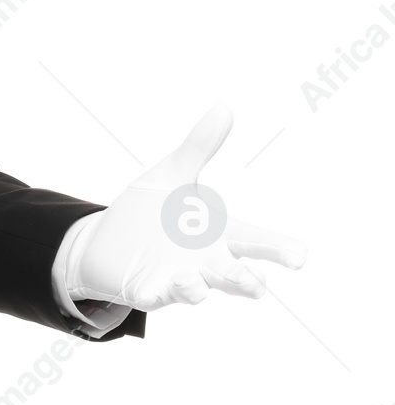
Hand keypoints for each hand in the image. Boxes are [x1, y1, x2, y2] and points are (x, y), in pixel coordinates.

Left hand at [65, 103, 306, 311]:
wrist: (105, 240)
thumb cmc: (149, 210)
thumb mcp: (171, 175)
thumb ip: (198, 147)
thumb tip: (224, 107)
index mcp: (217, 234)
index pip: (256, 241)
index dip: (279, 249)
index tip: (299, 256)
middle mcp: (203, 262)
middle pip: (234, 275)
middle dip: (245, 280)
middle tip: (255, 283)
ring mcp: (176, 279)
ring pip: (196, 290)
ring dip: (196, 288)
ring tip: (191, 278)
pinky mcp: (146, 288)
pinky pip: (153, 297)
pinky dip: (154, 295)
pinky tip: (150, 291)